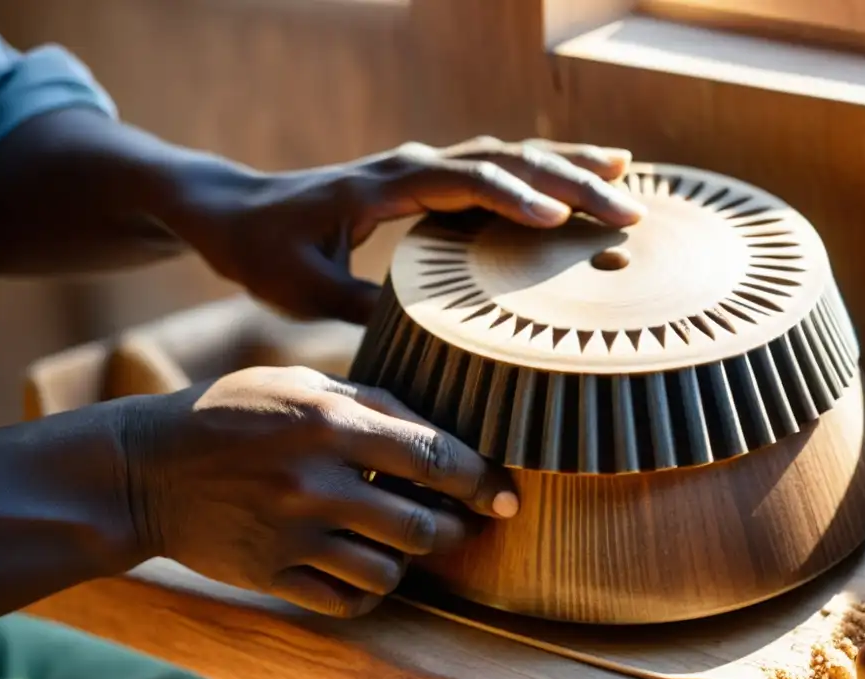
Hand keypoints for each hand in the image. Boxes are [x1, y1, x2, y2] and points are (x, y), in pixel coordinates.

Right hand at [121, 365, 516, 617]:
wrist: (145, 470)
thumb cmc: (231, 413)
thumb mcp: (298, 384)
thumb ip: (370, 402)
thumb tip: (437, 430)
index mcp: (330, 425)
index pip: (433, 458)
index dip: (481, 480)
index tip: (507, 496)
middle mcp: (318, 484)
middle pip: (421, 527)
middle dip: (455, 529)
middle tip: (460, 525)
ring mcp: (293, 536)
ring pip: (388, 574)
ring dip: (408, 563)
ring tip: (403, 545)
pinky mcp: (270, 576)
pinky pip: (344, 602)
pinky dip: (367, 594)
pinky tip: (364, 572)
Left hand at [168, 136, 644, 322]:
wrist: (236, 212)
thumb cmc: (264, 252)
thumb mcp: (302, 291)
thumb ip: (359, 308)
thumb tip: (424, 337)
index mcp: (382, 187)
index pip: (463, 183)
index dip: (514, 197)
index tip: (559, 220)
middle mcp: (411, 166)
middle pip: (503, 160)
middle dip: (569, 181)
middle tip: (628, 209)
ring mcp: (423, 169)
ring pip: (507, 155)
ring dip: (567, 166)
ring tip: (627, 178)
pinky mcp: (428, 182)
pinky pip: (495, 169)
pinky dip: (541, 173)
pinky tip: (576, 183)